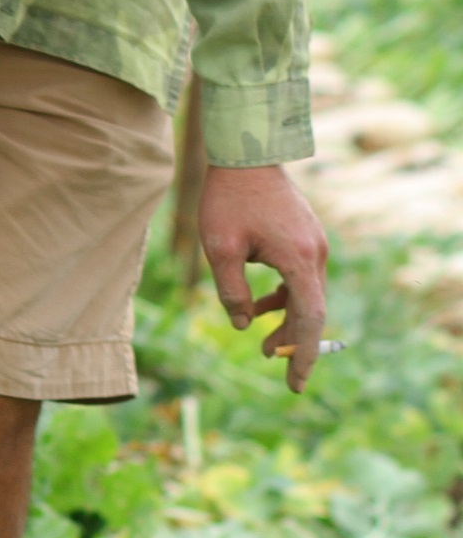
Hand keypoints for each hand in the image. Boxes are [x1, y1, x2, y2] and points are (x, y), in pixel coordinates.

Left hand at [198, 164, 330, 391]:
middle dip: (292, 339)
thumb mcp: (221, 249)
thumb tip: (241, 323)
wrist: (246, 154)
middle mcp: (316, 254)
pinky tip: (257, 305)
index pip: (309, 319)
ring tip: (258, 337)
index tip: (296, 383)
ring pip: (306, 295)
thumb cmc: (228, 200)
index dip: (302, 353)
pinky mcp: (306, 238)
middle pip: (311, 310)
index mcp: (300, 260)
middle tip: (270, 361)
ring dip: (284, 317)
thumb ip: (232, 290)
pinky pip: (300, 278)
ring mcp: (315, 245)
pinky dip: (283, 296)